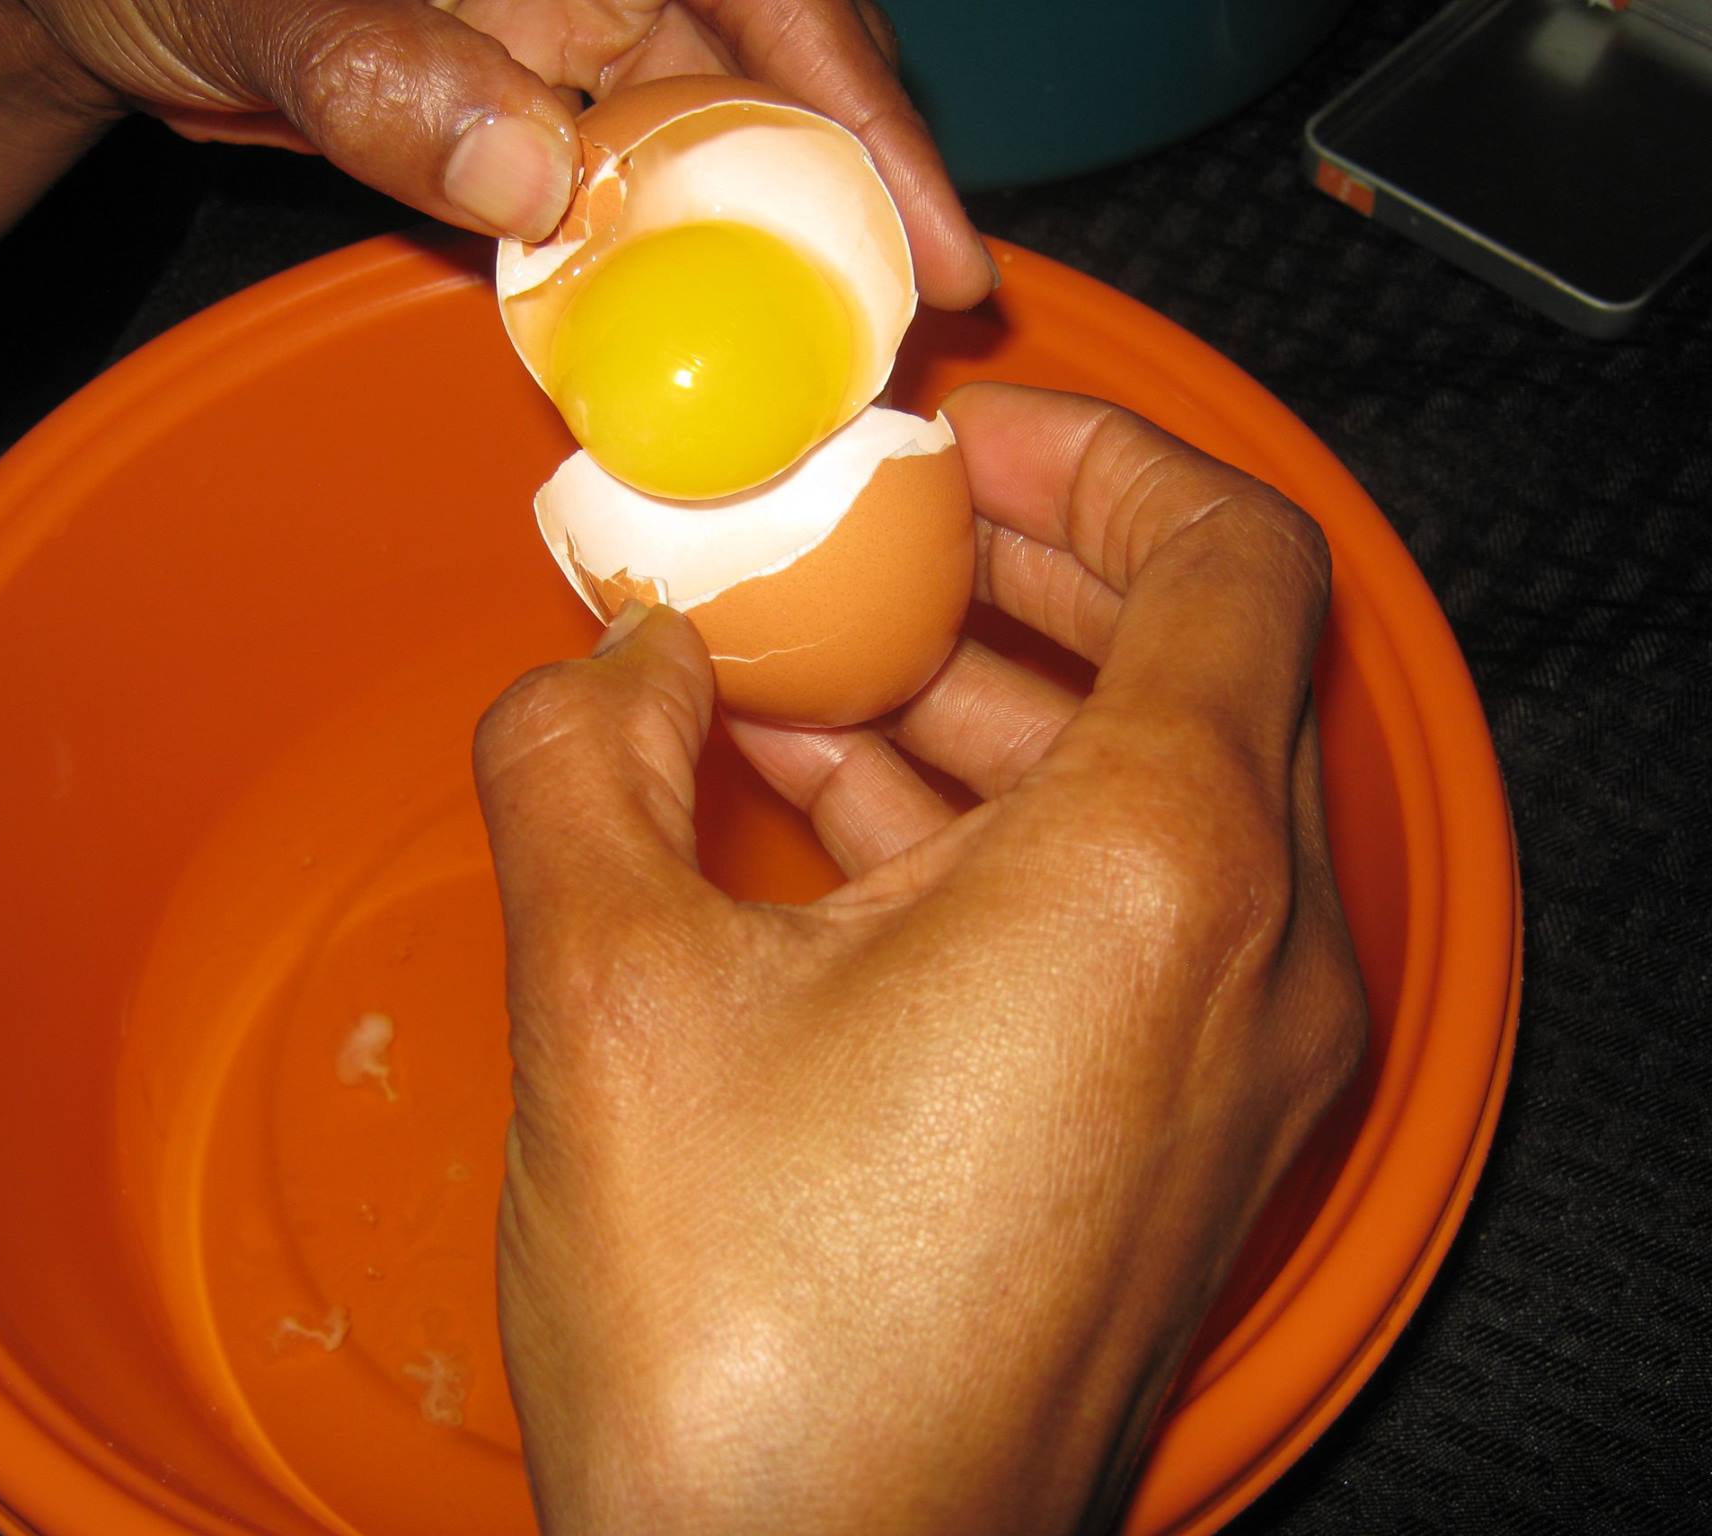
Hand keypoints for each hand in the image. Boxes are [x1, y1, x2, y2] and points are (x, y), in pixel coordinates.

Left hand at [6, 0, 989, 302]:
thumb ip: (384, 71)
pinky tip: (699, 349)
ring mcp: (570, 44)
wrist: (110, 0)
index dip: (870, 110)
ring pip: (712, 149)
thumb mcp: (263, 5)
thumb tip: (538, 177)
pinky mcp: (530, 117)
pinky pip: (626, 202)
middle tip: (916, 335)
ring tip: (834, 368)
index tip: (937, 240)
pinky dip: (664, 276)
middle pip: (779, 73)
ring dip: (770, 255)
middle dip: (858, 196)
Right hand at [473, 383, 1367, 1532]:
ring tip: (810, 681)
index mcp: (1158, 877)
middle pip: (1197, 663)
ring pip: (1158, 792)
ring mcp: (1236, 1068)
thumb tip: (611, 662)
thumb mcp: (606, 992)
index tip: (966, 436)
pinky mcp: (1184, 1144)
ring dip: (993, 706)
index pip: (1231, 556)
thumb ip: (582, 756)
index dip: (1101, 455)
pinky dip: (1002, 831)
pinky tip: (832, 823)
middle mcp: (1253, 965)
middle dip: (1023, 571)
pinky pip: (1131, 914)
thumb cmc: (750, 1350)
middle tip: (877, 534)